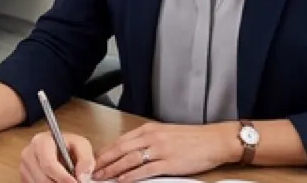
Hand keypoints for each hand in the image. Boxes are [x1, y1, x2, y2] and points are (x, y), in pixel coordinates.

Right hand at [21, 131, 94, 182]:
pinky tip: (56, 180)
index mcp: (41, 142)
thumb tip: (81, 176)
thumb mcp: (82, 146)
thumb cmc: (69, 145)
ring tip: (66, 180)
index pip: (48, 164)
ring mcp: (24, 167)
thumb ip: (86, 159)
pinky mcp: (24, 176)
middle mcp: (28, 154)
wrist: (59, 147)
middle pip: (42, 179)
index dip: (62, 177)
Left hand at [92, 122, 238, 181]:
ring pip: (129, 160)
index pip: (120, 140)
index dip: (105, 151)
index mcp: (150, 129)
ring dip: (112, 170)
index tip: (94, 159)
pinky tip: (122, 180)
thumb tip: (129, 151)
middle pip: (120, 149)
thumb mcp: (165, 133)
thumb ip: (147, 140)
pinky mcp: (169, 163)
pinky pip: (145, 170)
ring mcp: (160, 150)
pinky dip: (131, 176)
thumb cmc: (192, 138)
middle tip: (91, 170)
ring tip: (102, 177)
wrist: (214, 140)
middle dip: (103, 161)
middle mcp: (152, 137)